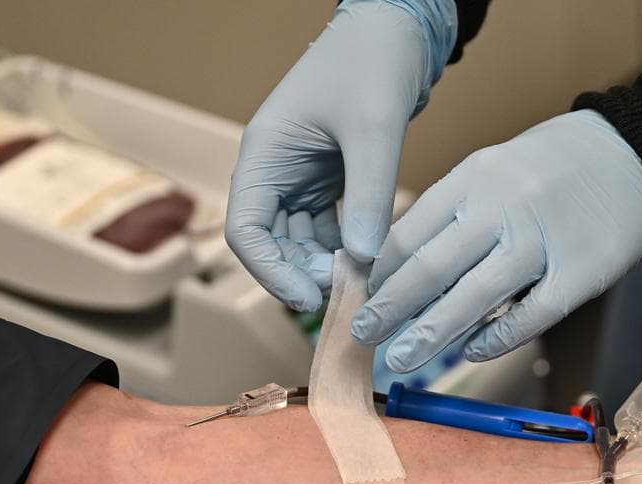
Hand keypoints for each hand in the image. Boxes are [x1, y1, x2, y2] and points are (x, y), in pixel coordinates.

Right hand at [225, 1, 453, 311]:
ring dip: (324, 266)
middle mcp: (274, 170)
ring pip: (299, 242)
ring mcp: (299, 178)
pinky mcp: (327, 181)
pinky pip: (327, 229)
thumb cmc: (372, 61)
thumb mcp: (374, 128)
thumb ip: (369, 193)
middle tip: (349, 291)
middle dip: (303, 272)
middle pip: (271, 243)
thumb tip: (363, 258)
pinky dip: (345, 249)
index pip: (247, 230)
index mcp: (264, 154)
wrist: (395, 28)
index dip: (271, 271)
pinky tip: (371, 261)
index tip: (310, 297)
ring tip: (363, 281)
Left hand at [352, 109, 641, 371]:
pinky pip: (529, 316)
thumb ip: (450, 216)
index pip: (410, 233)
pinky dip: (495, 338)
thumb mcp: (492, 171)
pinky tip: (470, 352)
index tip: (359, 300)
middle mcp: (503, 208)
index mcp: (473, 179)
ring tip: (399, 359)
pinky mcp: (580, 273)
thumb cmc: (550, 170)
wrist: (633, 155)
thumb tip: (396, 271)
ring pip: (473, 297)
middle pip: (432, 268)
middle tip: (361, 336)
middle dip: (390, 308)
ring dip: (430, 334)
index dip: (378, 274)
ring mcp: (542, 241)